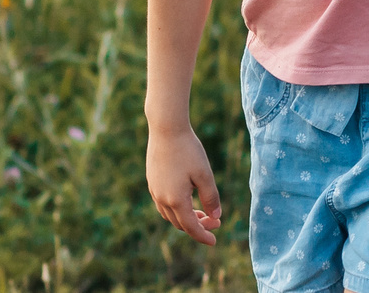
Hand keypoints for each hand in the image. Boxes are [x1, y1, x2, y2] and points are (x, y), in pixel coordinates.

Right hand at [146, 125, 222, 244]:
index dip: (203, 236)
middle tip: (215, 221)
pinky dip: (177, 209)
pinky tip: (187, 200)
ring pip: (170, 215)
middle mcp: (162, 199)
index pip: (191, 227)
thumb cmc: (188, 150)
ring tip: (203, 212)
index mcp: (176, 199)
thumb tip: (216, 216)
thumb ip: (211, 197)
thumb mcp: (204, 174)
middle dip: (198, 226)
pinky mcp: (152, 181)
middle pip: (180, 223)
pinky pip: (163, 204)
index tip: (214, 241)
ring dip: (186, 218)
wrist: (166, 128)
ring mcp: (154, 190)